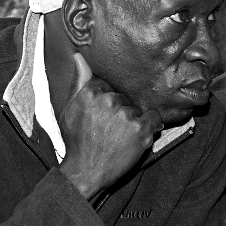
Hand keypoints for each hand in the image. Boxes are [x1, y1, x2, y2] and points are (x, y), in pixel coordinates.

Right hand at [59, 53, 162, 199]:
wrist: (86, 170)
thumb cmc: (77, 141)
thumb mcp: (71, 108)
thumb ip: (79, 81)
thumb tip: (79, 56)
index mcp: (90, 92)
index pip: (110, 87)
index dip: (108, 103)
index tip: (102, 117)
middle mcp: (109, 100)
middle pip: (125, 98)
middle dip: (121, 112)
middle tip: (111, 130)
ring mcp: (126, 115)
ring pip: (138, 109)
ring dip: (134, 121)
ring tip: (121, 136)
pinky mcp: (140, 129)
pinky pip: (155, 118)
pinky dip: (152, 126)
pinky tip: (142, 135)